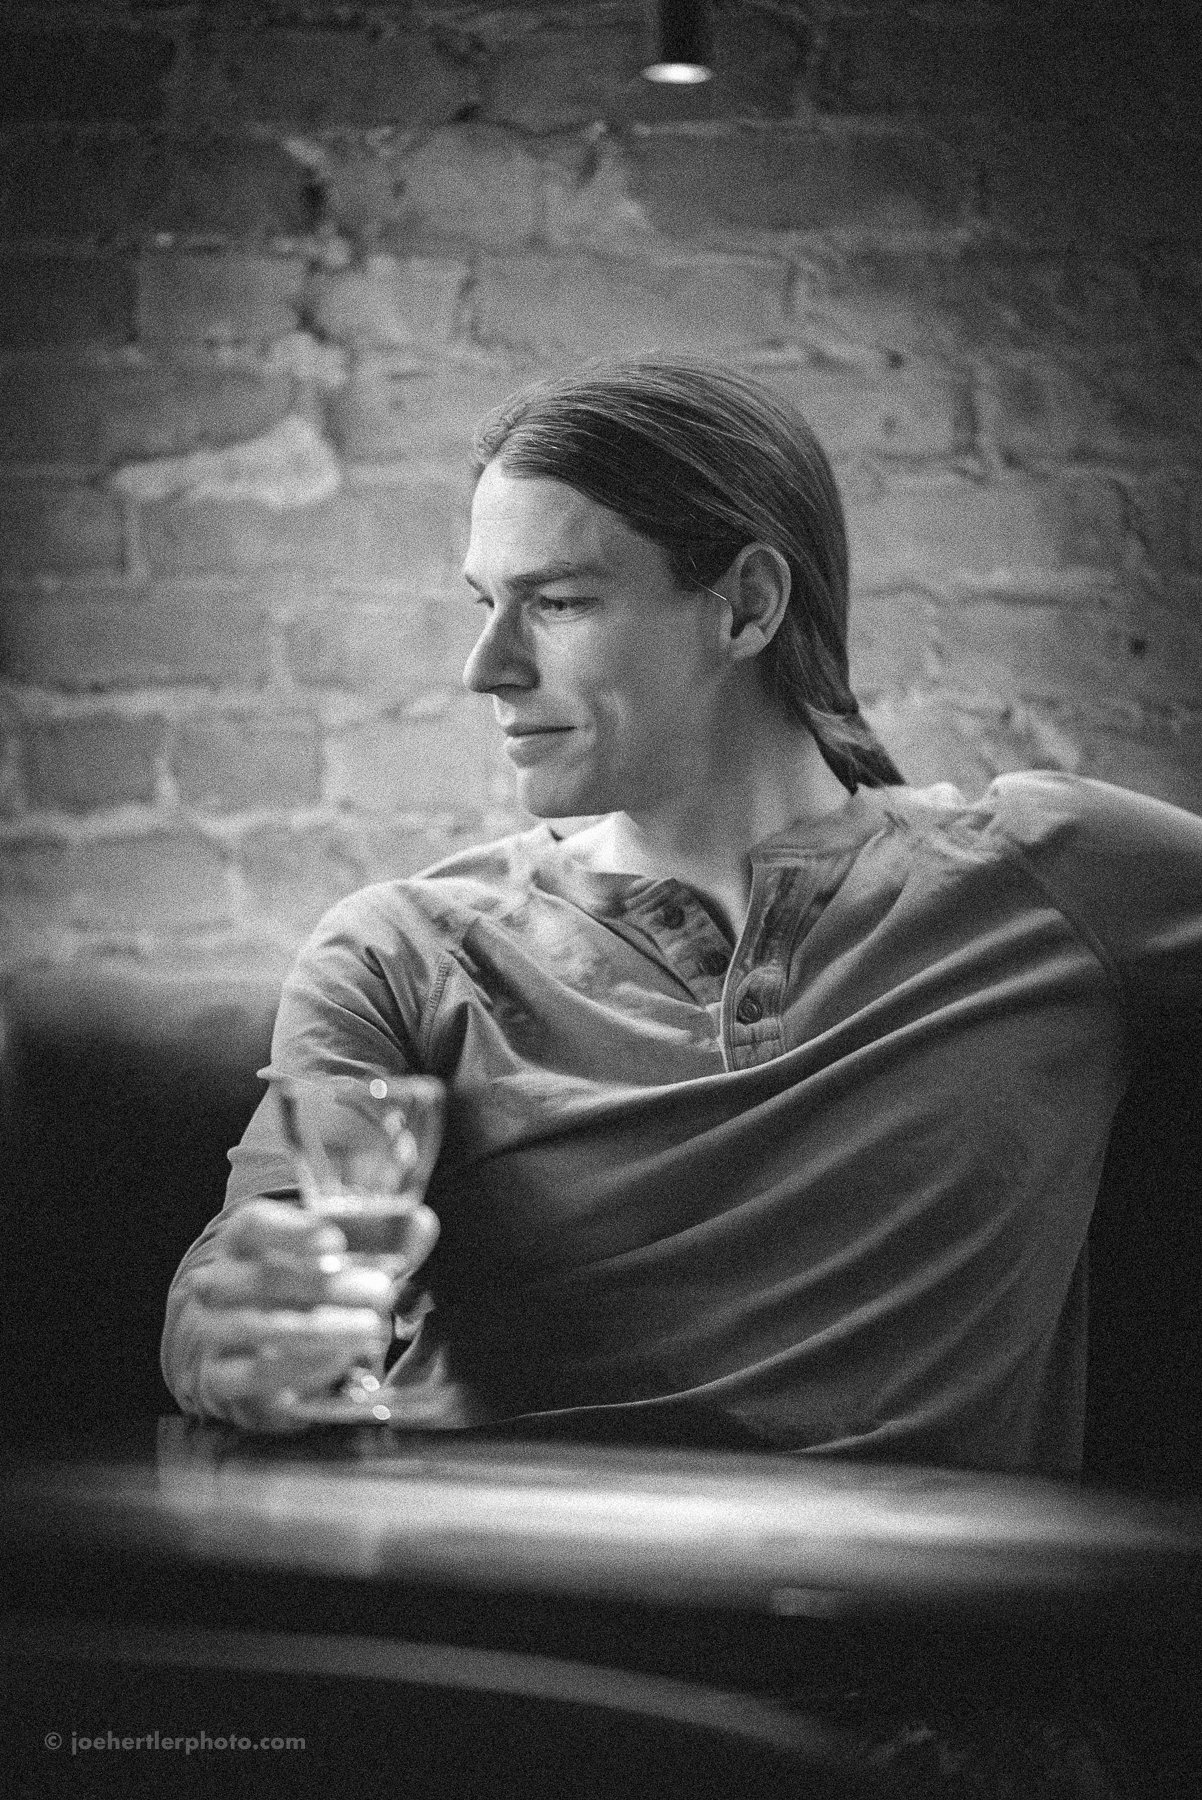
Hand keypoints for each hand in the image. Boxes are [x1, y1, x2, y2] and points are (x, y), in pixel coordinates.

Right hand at [181, 1197, 439, 1432]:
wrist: (237, 1339)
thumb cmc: (294, 1285)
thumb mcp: (326, 1254)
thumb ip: (375, 1238)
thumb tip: (421, 1224)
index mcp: (240, 1239)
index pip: (254, 1225)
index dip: (293, 1232)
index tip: (334, 1240)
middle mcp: (215, 1282)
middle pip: (262, 1278)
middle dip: (325, 1286)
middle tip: (380, 1291)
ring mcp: (211, 1331)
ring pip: (258, 1327)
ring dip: (320, 1329)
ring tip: (370, 1328)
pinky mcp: (219, 1378)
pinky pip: (255, 1376)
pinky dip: (300, 1369)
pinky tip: (340, 1361)